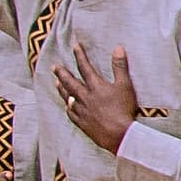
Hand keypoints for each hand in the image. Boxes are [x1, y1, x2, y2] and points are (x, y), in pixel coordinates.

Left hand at [54, 38, 138, 152]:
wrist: (118, 133)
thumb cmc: (123, 109)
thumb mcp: (125, 86)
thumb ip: (120, 67)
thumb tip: (117, 48)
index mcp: (95, 86)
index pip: (85, 67)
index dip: (80, 55)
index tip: (74, 46)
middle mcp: (85, 96)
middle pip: (70, 82)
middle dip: (62, 73)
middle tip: (54, 66)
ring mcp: (81, 110)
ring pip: (67, 96)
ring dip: (61, 88)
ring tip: (56, 82)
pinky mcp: (81, 122)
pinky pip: (70, 112)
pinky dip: (67, 106)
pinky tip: (66, 104)